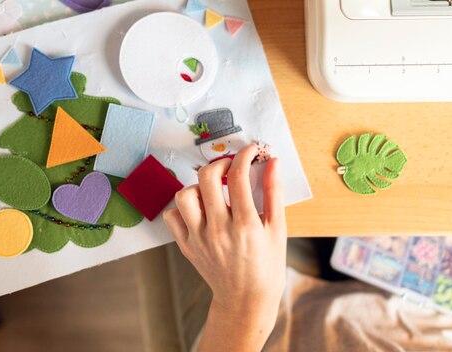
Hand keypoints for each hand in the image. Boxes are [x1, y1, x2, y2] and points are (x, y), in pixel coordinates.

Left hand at [163, 144, 286, 350]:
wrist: (246, 299)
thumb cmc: (267, 264)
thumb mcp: (278, 229)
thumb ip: (273, 193)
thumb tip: (271, 162)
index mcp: (245, 225)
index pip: (238, 175)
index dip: (244, 155)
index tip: (250, 150)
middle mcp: (218, 230)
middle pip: (207, 178)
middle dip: (220, 164)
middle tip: (230, 168)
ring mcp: (199, 239)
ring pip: (184, 195)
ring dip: (198, 185)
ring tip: (213, 190)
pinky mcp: (186, 246)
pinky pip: (172, 217)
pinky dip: (183, 207)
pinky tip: (200, 209)